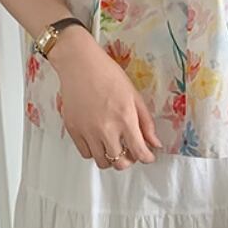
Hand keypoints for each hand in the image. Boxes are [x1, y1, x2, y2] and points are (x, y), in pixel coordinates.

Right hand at [47, 26, 162, 169]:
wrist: (80, 64)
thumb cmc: (108, 74)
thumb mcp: (134, 95)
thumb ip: (146, 122)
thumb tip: (155, 142)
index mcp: (125, 119)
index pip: (139, 152)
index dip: (147, 157)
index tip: (148, 156)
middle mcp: (106, 129)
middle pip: (120, 163)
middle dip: (129, 160)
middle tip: (131, 151)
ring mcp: (87, 131)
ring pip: (102, 162)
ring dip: (111, 157)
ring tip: (114, 144)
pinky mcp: (73, 130)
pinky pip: (85, 153)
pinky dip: (94, 151)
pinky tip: (99, 140)